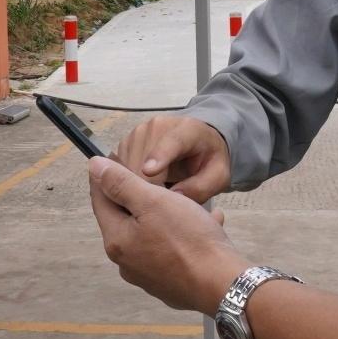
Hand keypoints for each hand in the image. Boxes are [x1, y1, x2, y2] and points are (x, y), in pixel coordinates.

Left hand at [88, 156, 247, 312]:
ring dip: (167, 215)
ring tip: (190, 203)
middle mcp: (126, 261)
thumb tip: (94, 167)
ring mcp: (147, 275)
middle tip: (157, 178)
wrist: (222, 285)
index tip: (116, 155)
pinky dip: (183, 235)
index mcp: (117, 240)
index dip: (106, 175)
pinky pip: (171, 250)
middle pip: (126, 218)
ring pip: (151, 233)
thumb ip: (121, 183)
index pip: (100, 200)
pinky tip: (206, 226)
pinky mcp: (168, 283)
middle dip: (140, 196)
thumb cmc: (189, 240)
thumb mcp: (153, 202)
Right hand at [111, 115, 232, 202]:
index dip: (158, 157)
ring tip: (153, 202)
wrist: (199, 142)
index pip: (170, 142)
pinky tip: (143, 193)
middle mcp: (157, 127)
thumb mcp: (218, 176)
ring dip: (136, 188)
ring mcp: (138, 134)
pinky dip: (129, 184)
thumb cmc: (208, 160)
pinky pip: (119, 170)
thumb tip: (175, 197)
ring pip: (126, 168)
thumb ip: (201, 187)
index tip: (149, 172)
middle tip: (160, 211)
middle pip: (142, 162)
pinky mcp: (126, 144)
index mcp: (186, 130)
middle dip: (147, 189)